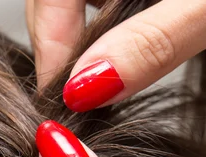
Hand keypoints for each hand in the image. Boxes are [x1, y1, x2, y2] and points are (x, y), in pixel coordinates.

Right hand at [27, 0, 205, 109]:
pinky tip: (128, 57)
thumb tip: (91, 87)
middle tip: (80, 99)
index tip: (61, 96)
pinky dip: (117, 34)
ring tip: (101, 85)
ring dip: (89, 44)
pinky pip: (120, 4)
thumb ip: (155, 40)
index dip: (49, 42)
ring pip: (90, 2)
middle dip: (65, 46)